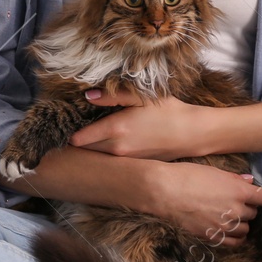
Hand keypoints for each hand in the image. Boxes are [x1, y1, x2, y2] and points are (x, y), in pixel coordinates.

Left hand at [69, 88, 208, 160]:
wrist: (192, 134)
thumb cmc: (168, 111)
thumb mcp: (141, 97)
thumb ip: (112, 95)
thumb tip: (87, 96)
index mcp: (115, 130)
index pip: (79, 139)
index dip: (70, 132)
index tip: (68, 124)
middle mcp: (117, 149)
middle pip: (86, 150)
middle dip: (79, 141)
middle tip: (77, 128)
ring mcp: (126, 161)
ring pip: (98, 157)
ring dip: (93, 148)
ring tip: (93, 134)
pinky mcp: (134, 166)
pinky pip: (112, 161)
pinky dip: (107, 154)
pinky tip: (114, 142)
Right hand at [142, 161, 261, 248]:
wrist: (165, 192)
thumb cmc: (188, 176)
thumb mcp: (214, 172)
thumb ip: (235, 179)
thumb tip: (249, 181)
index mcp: (239, 192)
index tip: (258, 195)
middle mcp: (236, 211)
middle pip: (254, 213)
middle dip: (248, 207)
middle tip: (237, 201)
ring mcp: (225, 226)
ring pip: (245, 228)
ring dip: (241, 222)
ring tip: (231, 215)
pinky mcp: (213, 237)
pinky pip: (234, 242)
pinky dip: (236, 237)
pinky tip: (230, 231)